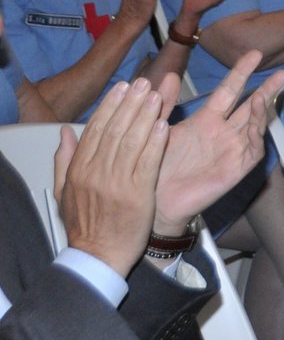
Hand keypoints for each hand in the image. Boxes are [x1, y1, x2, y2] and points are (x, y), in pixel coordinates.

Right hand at [56, 79, 167, 274]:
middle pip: (115, 130)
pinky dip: (156, 142)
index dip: (110, 106)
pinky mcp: (138, 195)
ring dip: (145, 116)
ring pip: (132, 142)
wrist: (98, 256)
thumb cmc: (85, 225)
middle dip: (130, 103)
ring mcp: (117, 184)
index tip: (122, 88)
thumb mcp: (63, 192)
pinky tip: (163, 125)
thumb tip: (65, 132)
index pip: (95, 130)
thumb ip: (64, 160)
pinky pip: (148, 163)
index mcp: (79, 171)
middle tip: (142, 83)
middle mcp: (96, 174)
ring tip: (156, 95)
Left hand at [150, 55, 283, 234]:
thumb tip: (167, 74)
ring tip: (271, 90)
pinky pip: (254, 147)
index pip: (229, 90)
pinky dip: (257, 130)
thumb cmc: (152, 166)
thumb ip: (165, 103)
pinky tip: (256, 116)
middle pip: (250, 105)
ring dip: (264, 106)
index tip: (254, 54)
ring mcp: (232, 149)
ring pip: (256, 123)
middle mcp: (223, 132)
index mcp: (205, 120)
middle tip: (283, 72)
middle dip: (267, 88)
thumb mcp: (156, 129)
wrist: (152, 201)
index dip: (241, 72)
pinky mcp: (236, 168)